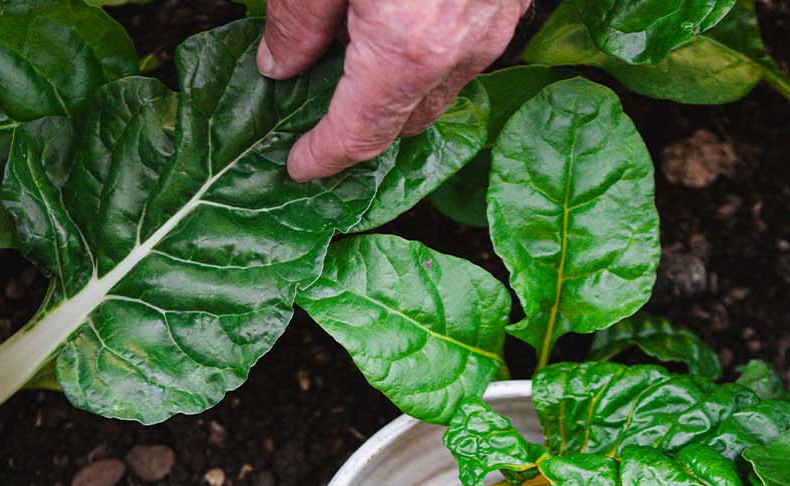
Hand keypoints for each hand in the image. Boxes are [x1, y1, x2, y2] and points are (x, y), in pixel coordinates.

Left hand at [259, 0, 530, 180]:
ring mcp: (493, 26)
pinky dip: (432, 54)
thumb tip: (279, 64)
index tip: (298, 166)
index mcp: (405, 49)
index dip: (322, 157)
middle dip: (362, 127)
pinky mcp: (511, 0)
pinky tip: (400, 20)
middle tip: (315, 112)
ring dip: (400, 89)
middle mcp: (457, 50)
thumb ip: (297, 20)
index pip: (357, 134)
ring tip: (356, 61)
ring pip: (442, 86)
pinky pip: (466, 50)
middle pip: (406, 120)